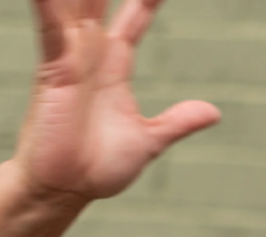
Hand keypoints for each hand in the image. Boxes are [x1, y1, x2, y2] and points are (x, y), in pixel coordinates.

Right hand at [12, 0, 220, 202]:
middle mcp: (90, 55)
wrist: (66, 189)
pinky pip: (52, 25)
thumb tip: (213, 112)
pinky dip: (53, 3)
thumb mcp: (149, 140)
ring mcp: (70, 58)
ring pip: (76, 2)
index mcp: (114, 67)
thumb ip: (178, 122)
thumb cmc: (97, 167)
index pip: (133, 20)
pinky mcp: (54, 68)